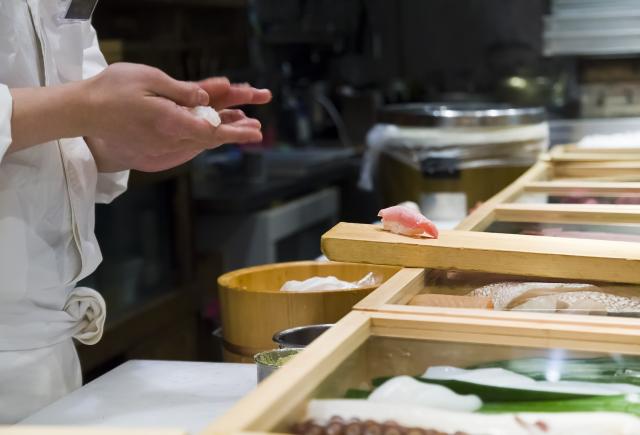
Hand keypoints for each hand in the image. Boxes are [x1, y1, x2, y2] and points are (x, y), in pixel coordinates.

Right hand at [83, 63, 267, 171]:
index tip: (254, 133)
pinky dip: (202, 131)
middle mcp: (169, 136)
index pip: (210, 131)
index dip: (235, 133)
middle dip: (235, 131)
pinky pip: (185, 138)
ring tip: (242, 123)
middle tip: (257, 129)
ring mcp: (162, 142)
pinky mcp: (155, 143)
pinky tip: (212, 123)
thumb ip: (181, 90)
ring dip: (221, 131)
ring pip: (199, 138)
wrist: (83, 111)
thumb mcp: (149, 79)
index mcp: (170, 121)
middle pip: (210, 137)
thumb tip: (205, 99)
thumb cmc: (112, 90)